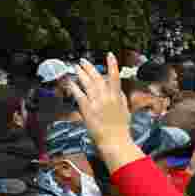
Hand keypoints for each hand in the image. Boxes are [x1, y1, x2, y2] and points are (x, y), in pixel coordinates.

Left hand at [67, 54, 144, 172]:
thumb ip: (121, 99)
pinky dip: (74, 87)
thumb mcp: (125, 111)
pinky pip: (78, 94)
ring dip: (81, 73)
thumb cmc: (121, 128)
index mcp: (117, 97)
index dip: (112, 64)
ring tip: (76, 67)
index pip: (115, 76)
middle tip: (83, 61)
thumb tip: (117, 90)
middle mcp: (107, 97)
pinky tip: (69, 81)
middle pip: (97, 77)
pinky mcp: (87, 109)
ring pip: (87, 83)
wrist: (115, 140)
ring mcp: (96, 102)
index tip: (109, 55)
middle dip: (90, 67)